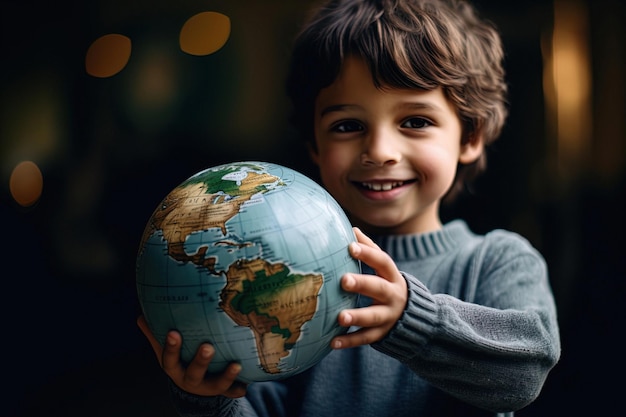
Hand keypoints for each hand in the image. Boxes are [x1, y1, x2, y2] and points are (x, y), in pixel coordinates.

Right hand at [137, 315, 246, 397]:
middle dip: (200, 361)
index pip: (169, 358)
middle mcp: (190, 379)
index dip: (171, 347)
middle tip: (207, 347)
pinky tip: (246, 386)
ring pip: (216, 384)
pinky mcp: (224, 389)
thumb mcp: (164, 348)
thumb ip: (154, 333)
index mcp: (174, 367)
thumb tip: (141, 315)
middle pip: (193, 373)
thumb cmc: (178, 358)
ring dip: (226, 376)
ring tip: (236, 365)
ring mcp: (207, 386)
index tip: (173, 332)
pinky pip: (232, 391)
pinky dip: (238, 389)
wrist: (192, 384)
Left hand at [331, 227, 407, 348]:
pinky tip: (333, 342)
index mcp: (392, 276)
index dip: (367, 253)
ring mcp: (389, 316)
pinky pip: (366, 338)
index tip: (350, 246)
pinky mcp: (383, 334)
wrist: (416, 318)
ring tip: (339, 317)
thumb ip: (370, 249)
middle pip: (379, 288)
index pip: (382, 261)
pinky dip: (349, 341)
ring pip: (374, 316)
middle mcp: (394, 295)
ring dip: (356, 316)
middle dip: (362, 283)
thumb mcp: (385, 269)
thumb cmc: (388, 285)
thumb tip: (352, 228)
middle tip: (343, 280)